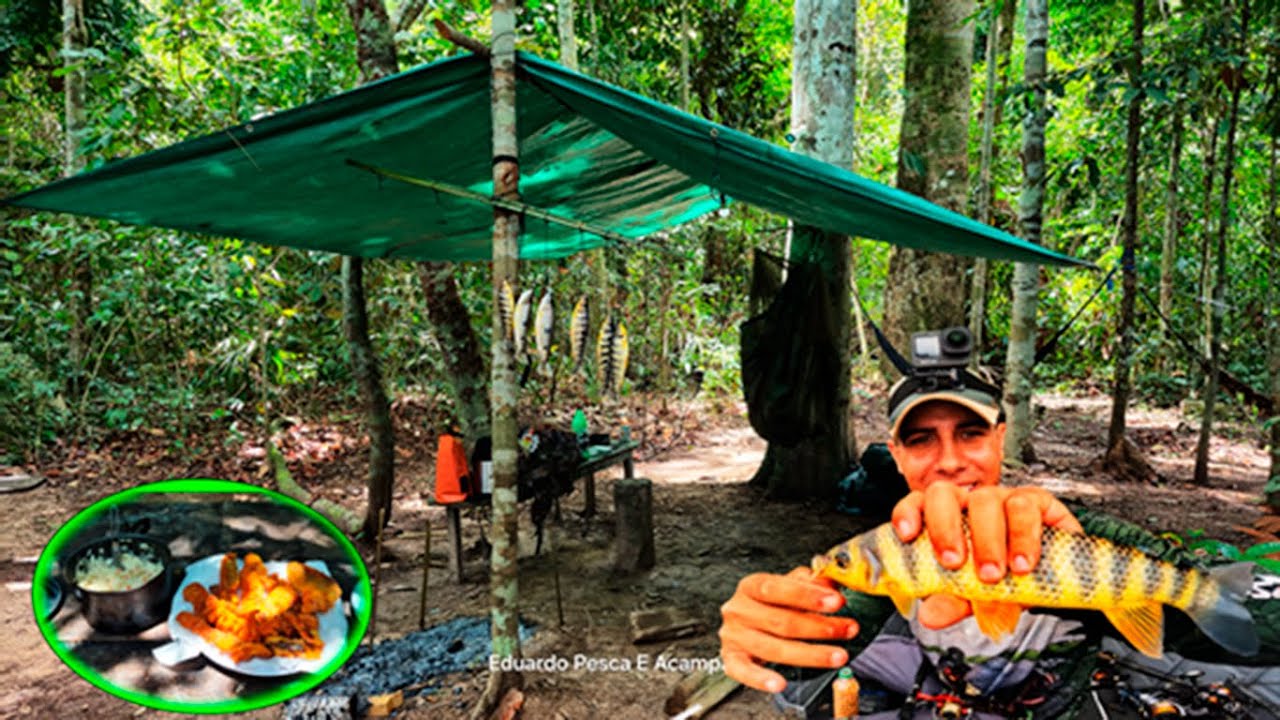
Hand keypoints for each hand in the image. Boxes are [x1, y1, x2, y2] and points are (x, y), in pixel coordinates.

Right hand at [719, 566, 859, 691]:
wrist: (744, 624)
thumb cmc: (770, 605)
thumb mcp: (788, 587)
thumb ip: (809, 583)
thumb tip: (832, 585)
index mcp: (750, 586)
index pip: (776, 588)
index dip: (808, 596)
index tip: (837, 601)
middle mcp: (738, 610)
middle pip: (780, 621)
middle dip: (819, 627)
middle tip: (848, 629)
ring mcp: (733, 636)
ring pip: (772, 649)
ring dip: (810, 655)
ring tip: (838, 656)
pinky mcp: (731, 659)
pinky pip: (745, 672)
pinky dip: (761, 679)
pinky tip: (781, 683)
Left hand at [890, 484, 1082, 628]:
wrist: (1057, 582)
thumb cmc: (1008, 581)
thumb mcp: (975, 597)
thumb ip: (952, 602)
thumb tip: (930, 616)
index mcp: (946, 518)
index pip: (917, 503)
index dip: (908, 513)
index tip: (906, 534)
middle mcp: (969, 503)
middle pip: (944, 495)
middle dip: (945, 528)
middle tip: (954, 563)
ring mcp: (1002, 497)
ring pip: (986, 499)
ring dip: (988, 538)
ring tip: (994, 574)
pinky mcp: (1038, 502)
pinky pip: (1026, 506)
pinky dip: (1023, 537)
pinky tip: (1023, 563)